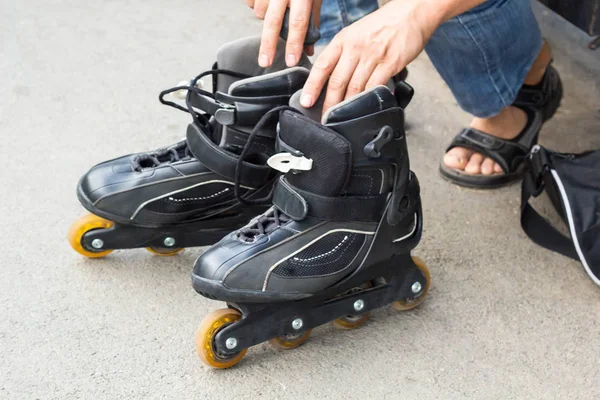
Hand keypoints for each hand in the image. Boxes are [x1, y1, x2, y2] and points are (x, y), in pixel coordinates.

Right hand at [245, 0, 318, 64]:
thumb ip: (311, 21)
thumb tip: (308, 51)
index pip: (298, 22)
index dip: (294, 43)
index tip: (291, 61)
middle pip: (273, 22)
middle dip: (268, 45)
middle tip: (265, 63)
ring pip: (259, 12)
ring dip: (264, 18)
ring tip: (274, 9)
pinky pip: (250, 2)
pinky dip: (256, 5)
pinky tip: (265, 0)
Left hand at [300, 0, 442, 113]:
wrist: (411, 13)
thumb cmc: (382, 25)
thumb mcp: (355, 33)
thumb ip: (343, 53)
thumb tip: (330, 77)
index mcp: (343, 39)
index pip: (322, 65)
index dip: (312, 86)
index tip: (306, 101)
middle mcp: (355, 47)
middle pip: (337, 81)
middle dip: (329, 104)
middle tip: (324, 119)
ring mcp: (373, 55)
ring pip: (354, 88)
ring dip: (347, 107)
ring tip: (341, 120)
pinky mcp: (390, 63)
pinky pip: (375, 87)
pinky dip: (368, 100)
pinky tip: (364, 109)